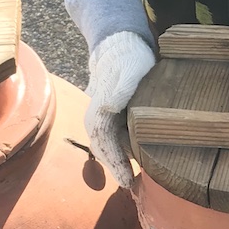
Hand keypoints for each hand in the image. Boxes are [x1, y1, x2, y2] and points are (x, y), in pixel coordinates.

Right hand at [84, 30, 155, 188]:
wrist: (120, 43)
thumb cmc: (129, 56)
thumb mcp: (130, 68)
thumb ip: (121, 87)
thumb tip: (108, 107)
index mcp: (100, 110)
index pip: (104, 142)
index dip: (115, 162)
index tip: (126, 180)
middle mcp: (97, 115)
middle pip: (102, 148)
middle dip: (114, 168)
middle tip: (130, 186)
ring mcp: (102, 115)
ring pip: (106, 144)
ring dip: (116, 161)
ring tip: (131, 178)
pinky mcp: (111, 114)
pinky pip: (112, 137)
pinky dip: (119, 151)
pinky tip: (132, 159)